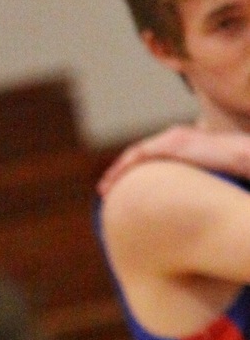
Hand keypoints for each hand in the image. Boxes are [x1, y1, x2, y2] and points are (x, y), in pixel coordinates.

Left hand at [98, 125, 249, 197]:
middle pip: (138, 154)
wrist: (244, 156)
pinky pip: (140, 155)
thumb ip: (191, 181)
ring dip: (117, 172)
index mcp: (182, 142)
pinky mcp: (173, 143)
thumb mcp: (207, 175)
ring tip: (105, 190)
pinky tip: (115, 182)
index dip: (132, 171)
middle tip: (105, 191)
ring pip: (135, 154)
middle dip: (119, 172)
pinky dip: (125, 168)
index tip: (120, 187)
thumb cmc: (232, 169)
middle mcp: (174, 136)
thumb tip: (187, 203)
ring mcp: (172, 137)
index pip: (150, 156)